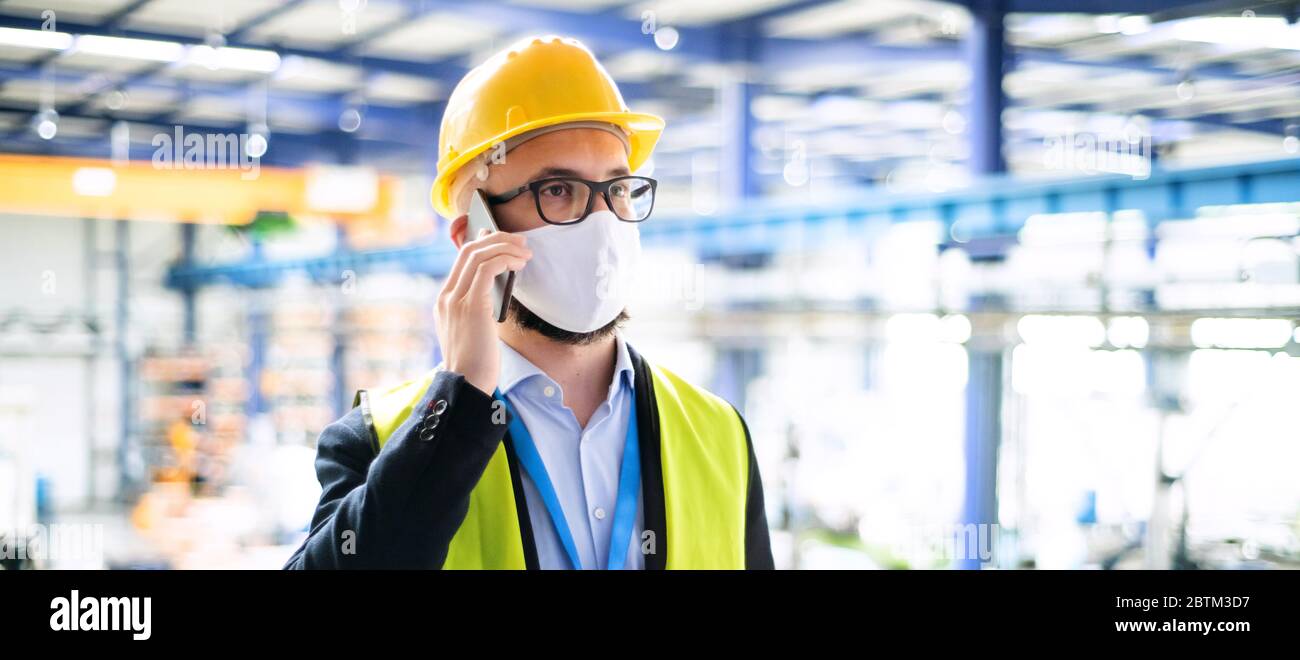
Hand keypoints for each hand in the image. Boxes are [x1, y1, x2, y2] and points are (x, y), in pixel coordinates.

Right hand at [435, 228, 531, 395]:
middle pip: (469, 250)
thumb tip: (497, 285)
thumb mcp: (472, 328)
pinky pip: (487, 269)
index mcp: (444, 300)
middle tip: (521, 243)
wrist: (467, 384)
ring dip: (506, 248)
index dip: (486, 244)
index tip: (506, 244)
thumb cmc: (476, 362)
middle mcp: (446, 296)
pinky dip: (505, 260)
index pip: (462, 258)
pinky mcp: (471, 306)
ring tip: (525, 253)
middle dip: (498, 239)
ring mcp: (456, 300)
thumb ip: (478, 306)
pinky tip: (520, 264)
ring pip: (478, 255)